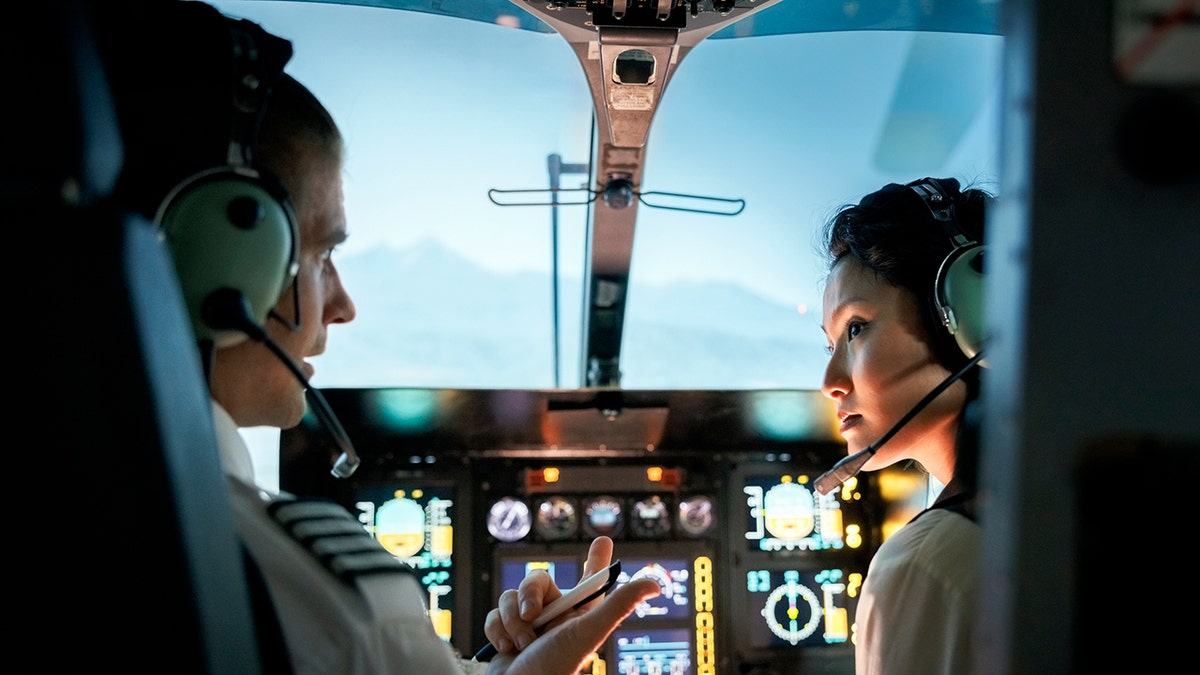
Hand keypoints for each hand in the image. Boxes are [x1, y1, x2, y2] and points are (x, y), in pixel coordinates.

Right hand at [482, 536, 660, 674]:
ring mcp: (528, 625)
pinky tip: (506, 648)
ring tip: (523, 645)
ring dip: (512, 621)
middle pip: (537, 580)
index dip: (597, 560)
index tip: (603, 542)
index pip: (592, 580)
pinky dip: (497, 631)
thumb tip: (655, 584)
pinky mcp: (505, 633)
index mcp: (578, 614)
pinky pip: (494, 614)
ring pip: (511, 597)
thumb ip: (618, 605)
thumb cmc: (554, 666)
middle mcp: (554, 616)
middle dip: (528, 594)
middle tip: (531, 616)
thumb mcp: (589, 632)